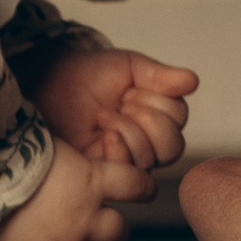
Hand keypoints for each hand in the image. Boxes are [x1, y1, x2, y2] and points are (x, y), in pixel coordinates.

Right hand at [0, 136, 148, 240]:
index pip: (137, 186)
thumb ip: (63, 150)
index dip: (143, 188)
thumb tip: (63, 129)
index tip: (143, 189)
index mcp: (90, 181)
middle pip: (118, 232)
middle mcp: (82, 218)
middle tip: (102, 221)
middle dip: (113, 227)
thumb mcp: (44, 137)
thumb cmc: (2, 147)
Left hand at [32, 43, 198, 174]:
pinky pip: (131, 172)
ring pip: (153, 158)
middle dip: (149, 119)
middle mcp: (146, 140)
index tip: (131, 88)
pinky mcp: (108, 173)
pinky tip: (102, 133)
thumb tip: (193, 81)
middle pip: (173, 145)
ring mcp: (127, 159)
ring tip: (104, 116)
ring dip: (130, 131)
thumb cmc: (85, 75)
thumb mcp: (126, 66)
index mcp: (155, 113)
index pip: (179, 117)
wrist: (47, 85)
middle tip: (123, 102)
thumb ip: (160, 75)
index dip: (159, 101)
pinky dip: (120, 148)